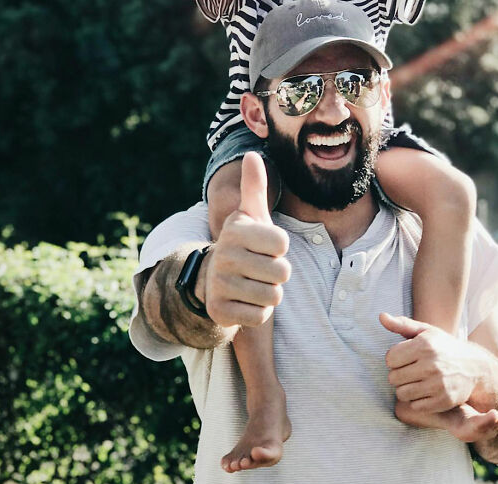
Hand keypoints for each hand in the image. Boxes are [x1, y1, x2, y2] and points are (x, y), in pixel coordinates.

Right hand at [202, 152, 290, 326]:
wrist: (214, 281)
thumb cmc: (245, 246)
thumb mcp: (250, 217)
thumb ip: (254, 188)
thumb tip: (252, 154)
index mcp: (235, 231)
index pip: (282, 244)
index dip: (280, 249)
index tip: (265, 248)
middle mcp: (224, 255)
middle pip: (282, 273)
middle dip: (277, 274)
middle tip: (260, 270)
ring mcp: (219, 285)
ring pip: (273, 296)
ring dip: (269, 294)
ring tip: (254, 285)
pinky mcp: (220, 311)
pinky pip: (260, 316)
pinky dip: (258, 313)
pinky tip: (245, 302)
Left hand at [380, 312, 480, 412]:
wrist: (476, 367)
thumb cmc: (444, 347)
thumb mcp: (426, 331)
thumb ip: (402, 324)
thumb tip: (381, 316)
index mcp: (425, 345)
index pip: (390, 359)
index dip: (395, 359)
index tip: (406, 359)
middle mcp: (432, 364)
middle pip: (393, 378)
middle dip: (399, 375)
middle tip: (411, 372)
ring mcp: (439, 384)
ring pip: (402, 394)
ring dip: (406, 389)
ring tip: (417, 382)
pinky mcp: (443, 400)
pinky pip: (415, 406)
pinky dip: (418, 401)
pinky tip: (426, 392)